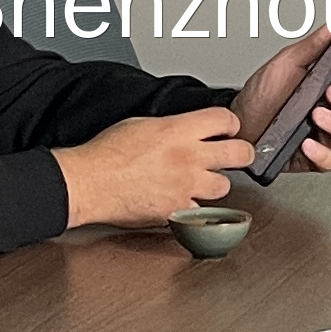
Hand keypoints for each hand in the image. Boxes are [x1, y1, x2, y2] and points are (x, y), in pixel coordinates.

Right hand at [56, 106, 250, 230]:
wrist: (88, 182)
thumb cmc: (106, 153)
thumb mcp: (140, 124)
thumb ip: (172, 127)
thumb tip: (186, 130)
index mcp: (178, 130)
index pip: (225, 119)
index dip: (230, 124)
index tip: (228, 129)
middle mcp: (188, 157)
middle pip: (240, 153)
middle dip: (241, 153)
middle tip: (237, 155)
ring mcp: (185, 187)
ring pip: (224, 186)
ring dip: (214, 183)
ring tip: (200, 181)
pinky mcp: (177, 212)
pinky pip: (199, 212)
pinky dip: (193, 208)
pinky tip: (181, 201)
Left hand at [233, 33, 330, 174]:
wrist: (237, 124)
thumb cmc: (262, 94)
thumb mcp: (286, 64)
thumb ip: (313, 46)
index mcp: (328, 86)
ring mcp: (323, 135)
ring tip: (316, 115)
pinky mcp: (312, 157)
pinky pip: (329, 161)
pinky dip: (322, 154)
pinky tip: (308, 143)